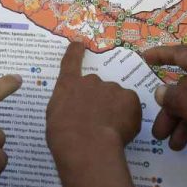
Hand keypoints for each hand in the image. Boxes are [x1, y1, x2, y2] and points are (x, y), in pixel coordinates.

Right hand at [47, 42, 141, 167]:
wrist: (85, 143)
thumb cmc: (64, 136)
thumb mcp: (55, 119)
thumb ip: (67, 107)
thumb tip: (75, 111)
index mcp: (69, 85)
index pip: (71, 62)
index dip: (75, 52)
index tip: (79, 43)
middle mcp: (91, 81)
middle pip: (98, 87)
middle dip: (100, 100)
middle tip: (98, 122)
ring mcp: (112, 87)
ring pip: (116, 98)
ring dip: (115, 109)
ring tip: (110, 130)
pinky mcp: (130, 98)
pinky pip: (131, 107)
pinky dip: (129, 117)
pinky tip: (121, 131)